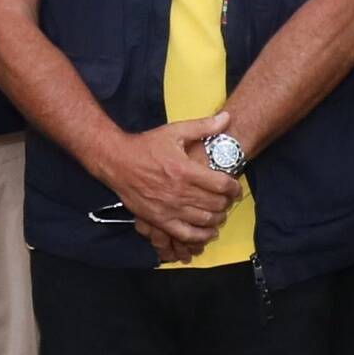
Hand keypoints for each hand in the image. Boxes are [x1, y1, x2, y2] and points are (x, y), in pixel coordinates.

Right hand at [108, 120, 235, 260]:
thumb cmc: (146, 146)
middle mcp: (179, 192)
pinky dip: (201, 236)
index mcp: (185, 170)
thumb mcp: (175, 132)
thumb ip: (203, 126)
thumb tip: (227, 118)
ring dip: (217, 218)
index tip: (236, 188)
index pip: (221, 185)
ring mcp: (170, 208)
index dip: (234, 188)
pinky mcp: (160, 220)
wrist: (117, 162)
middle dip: (227, 202)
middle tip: (228, 199)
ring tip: (220, 213)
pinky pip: (186, 234)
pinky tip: (209, 232)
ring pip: (205, 220)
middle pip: (216, 204)